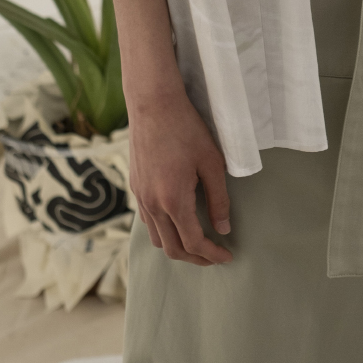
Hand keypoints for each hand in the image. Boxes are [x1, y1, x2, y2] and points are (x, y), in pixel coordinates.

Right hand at [129, 85, 232, 265]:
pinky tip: (177, 221)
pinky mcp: (136, 187)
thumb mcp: (211, 162)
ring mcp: (141, 197)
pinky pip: (148, 222)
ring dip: (178, 247)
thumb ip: (218, 198)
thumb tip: (223, 228)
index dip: (212, 255)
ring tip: (198, 242)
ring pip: (157, 239)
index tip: (227, 257)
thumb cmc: (186, 128)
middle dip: (196, 258)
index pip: (193, 243)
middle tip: (215, 256)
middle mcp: (152, 204)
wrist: (153, 104)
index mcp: (173, 200)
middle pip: (172, 249)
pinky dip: (164, 231)